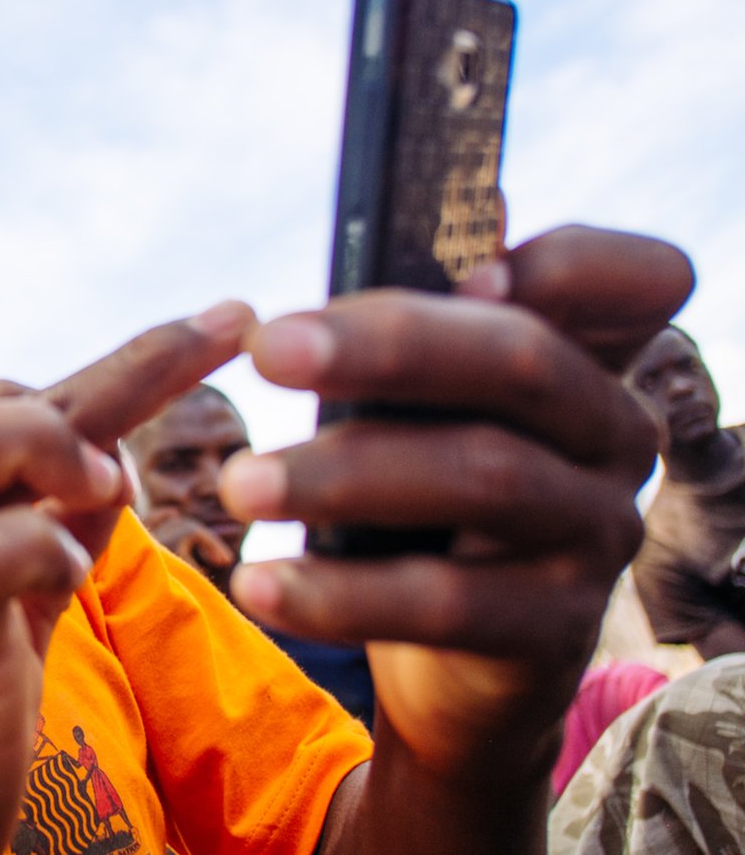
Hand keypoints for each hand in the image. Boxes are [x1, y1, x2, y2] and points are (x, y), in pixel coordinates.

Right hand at [0, 301, 251, 854]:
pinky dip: (23, 550)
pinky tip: (67, 578)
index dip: (142, 356)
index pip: (42, 406)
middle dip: (106, 374)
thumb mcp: (14, 613)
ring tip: (97, 490)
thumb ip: (52, 533)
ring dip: (36, 443)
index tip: (236, 316)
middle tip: (184, 417)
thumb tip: (108, 460)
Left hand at [219, 226, 691, 850]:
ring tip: (237, 484)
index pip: (638, 282)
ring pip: (480, 477)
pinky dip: (341, 592)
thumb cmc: (421, 490)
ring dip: (341, 476)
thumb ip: (422, 331)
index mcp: (585, 357)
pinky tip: (261, 582)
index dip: (569, 264)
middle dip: (391, 345)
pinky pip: (444, 600)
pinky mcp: (553, 626)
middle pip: (522, 361)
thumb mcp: (423, 406)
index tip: (476, 269)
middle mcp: (613, 434)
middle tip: (268, 348)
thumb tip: (428, 219)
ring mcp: (595, 531)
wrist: (452, 657)